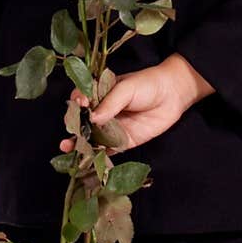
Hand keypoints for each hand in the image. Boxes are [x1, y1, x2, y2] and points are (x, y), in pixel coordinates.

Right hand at [62, 53, 213, 152]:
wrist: (173, 94)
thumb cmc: (148, 84)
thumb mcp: (126, 88)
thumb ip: (110, 103)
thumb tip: (92, 118)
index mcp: (100, 93)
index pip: (82, 99)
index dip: (77, 103)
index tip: (78, 104)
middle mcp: (103, 112)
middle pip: (83, 121)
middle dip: (73, 126)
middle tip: (68, 131)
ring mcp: (113, 127)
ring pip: (92, 137)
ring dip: (80, 143)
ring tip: (68, 147)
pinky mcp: (124, 141)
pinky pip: (109, 150)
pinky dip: (98, 155)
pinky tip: (88, 158)